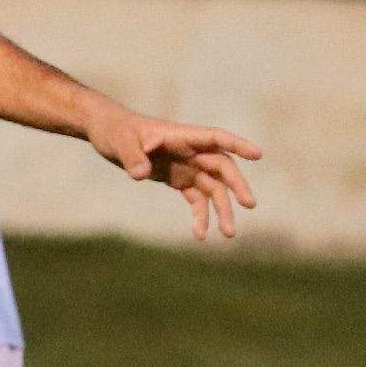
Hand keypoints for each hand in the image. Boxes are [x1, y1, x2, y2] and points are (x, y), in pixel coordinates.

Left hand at [83, 101, 259, 240]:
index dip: (237, 144)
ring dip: (221, 210)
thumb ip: (132, 157)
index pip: (216, 138)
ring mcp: (186, 166)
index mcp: (181, 136)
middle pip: (222, 168)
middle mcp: (190, 151)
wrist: (106, 134)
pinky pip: (196, 199)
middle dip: (236, 186)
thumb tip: (141, 174)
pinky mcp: (178, 179)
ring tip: (228, 234)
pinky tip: (200, 235)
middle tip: (249, 205)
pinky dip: (200, 216)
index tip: (258, 155)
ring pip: (213, 188)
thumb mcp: (119, 142)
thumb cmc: (114, 131)